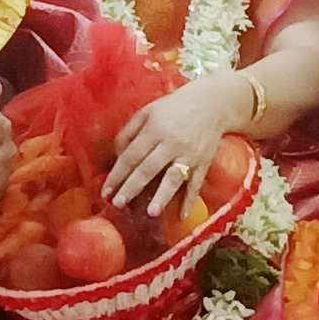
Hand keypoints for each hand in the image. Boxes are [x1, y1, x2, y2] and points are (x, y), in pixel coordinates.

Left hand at [103, 70, 251, 215]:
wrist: (212, 103)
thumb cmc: (174, 107)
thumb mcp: (148, 111)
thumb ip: (129, 132)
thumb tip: (118, 155)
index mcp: (154, 130)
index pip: (132, 155)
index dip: (117, 174)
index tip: (106, 191)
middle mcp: (170, 143)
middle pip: (148, 168)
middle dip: (132, 187)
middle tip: (118, 204)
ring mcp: (189, 154)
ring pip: (173, 177)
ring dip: (162, 195)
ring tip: (151, 212)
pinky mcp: (204, 162)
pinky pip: (196, 183)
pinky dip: (190, 200)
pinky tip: (183, 216)